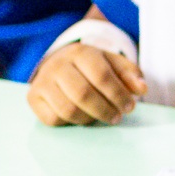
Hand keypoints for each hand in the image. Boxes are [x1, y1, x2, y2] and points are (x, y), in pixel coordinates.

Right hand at [27, 43, 146, 125]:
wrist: (62, 62)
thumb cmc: (93, 66)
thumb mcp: (114, 64)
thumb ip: (130, 74)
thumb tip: (141, 88)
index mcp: (81, 52)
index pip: (102, 77)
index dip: (119, 95)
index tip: (130, 107)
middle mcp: (57, 65)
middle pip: (83, 94)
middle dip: (106, 110)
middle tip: (118, 116)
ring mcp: (42, 82)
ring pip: (68, 110)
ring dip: (90, 118)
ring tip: (103, 117)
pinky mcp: (33, 98)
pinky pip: (53, 119)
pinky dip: (71, 122)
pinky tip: (82, 116)